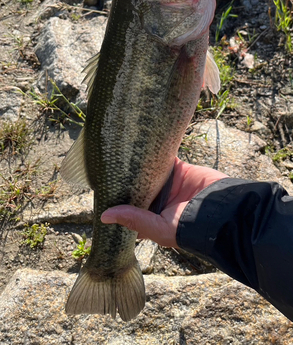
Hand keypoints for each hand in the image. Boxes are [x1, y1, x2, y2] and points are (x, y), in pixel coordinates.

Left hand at [101, 157, 227, 247]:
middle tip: (105, 168)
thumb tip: (104, 216)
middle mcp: (157, 200)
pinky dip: (154, 151)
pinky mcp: (177, 169)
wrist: (220, 209)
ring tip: (118, 153)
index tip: (101, 191)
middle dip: (124, 180)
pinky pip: (163, 158)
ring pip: (146, 171)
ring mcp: (166, 184)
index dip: (116, 201)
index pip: (128, 209)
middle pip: (135, 188)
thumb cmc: (189, 228)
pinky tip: (140, 144)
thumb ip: (134, 220)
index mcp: (150, 218)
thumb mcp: (159, 228)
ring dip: (136, 164)